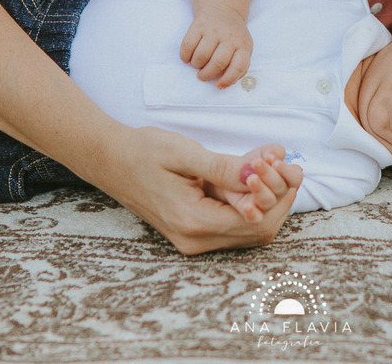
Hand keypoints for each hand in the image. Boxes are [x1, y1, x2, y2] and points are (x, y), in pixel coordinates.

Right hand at [108, 126, 300, 253]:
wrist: (109, 161)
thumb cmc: (142, 151)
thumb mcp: (183, 153)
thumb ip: (223, 168)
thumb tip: (259, 174)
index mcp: (193, 222)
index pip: (255, 220)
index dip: (277, 193)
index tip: (280, 161)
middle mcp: (195, 240)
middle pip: (259, 230)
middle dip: (278, 195)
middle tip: (282, 161)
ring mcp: (194, 239)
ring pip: (251, 229)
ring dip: (267, 197)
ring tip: (269, 162)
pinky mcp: (194, 231)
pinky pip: (235, 223)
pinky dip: (251, 200)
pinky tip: (251, 172)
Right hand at [179, 8, 252, 87]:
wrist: (223, 9)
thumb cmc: (233, 36)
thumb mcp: (244, 48)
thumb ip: (240, 66)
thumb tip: (227, 83)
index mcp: (243, 45)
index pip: (239, 65)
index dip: (228, 79)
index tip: (219, 86)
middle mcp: (229, 36)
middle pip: (218, 63)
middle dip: (207, 74)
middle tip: (202, 76)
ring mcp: (213, 30)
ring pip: (201, 55)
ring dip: (196, 65)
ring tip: (197, 64)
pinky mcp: (198, 25)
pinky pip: (187, 45)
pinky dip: (185, 56)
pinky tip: (188, 57)